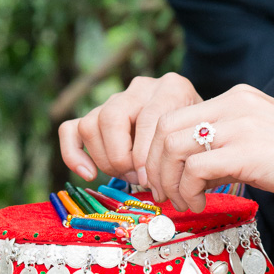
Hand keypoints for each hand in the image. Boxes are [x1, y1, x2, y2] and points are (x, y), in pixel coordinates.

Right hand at [58, 73, 201, 181]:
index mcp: (172, 88)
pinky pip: (70, 129)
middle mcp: (141, 88)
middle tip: (138, 179)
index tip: (149, 181)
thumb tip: (160, 186)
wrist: (198, 127)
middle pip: (112, 117)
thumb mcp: (203, 140)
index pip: (148, 118)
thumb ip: (186, 154)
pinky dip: (73, 154)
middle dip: (121, 156)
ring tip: (128, 176)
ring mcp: (116, 99)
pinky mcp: (96, 115)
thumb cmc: (200, 139)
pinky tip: (88, 174)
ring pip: (91, 123)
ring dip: (105, 159)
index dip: (144, 154)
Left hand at [144, 85, 273, 212]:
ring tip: (182, 204)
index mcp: (236, 98)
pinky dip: (188, 192)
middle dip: (154, 167)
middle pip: (164, 128)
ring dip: (168, 182)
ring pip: (172, 148)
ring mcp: (239, 126)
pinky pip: (194, 170)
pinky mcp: (246, 152)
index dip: (159, 150)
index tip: (164, 178)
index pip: (175, 115)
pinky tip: (200, 205)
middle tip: (162, 195)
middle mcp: (234, 104)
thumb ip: (227, 146)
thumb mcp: (261, 141)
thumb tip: (192, 174)